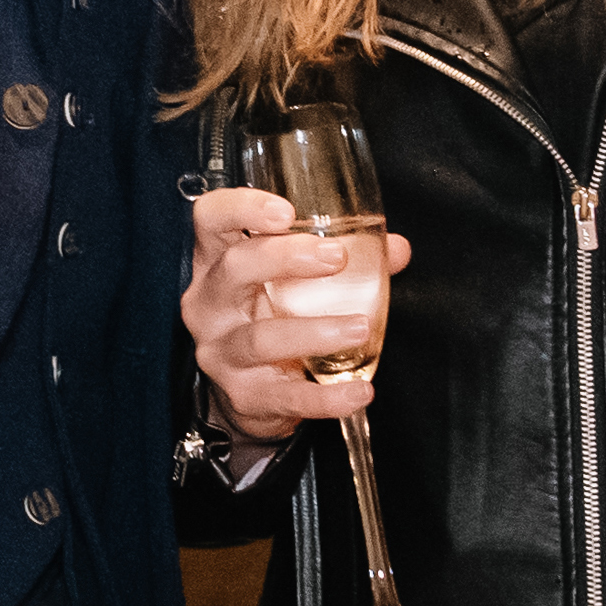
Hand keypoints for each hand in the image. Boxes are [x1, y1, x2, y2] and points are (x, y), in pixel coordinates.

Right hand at [179, 184, 406, 430]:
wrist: (251, 394)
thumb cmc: (269, 318)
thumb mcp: (293, 282)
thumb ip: (343, 259)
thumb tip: (395, 249)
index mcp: (216, 262)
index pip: (210, 219)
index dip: (242, 208)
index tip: (285, 212)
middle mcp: (209, 304)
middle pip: (235, 268)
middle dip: (285, 258)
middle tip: (336, 258)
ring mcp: (221, 352)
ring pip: (261, 338)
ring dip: (314, 331)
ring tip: (359, 327)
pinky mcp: (244, 395)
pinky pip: (286, 397)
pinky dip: (326, 397)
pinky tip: (358, 390)